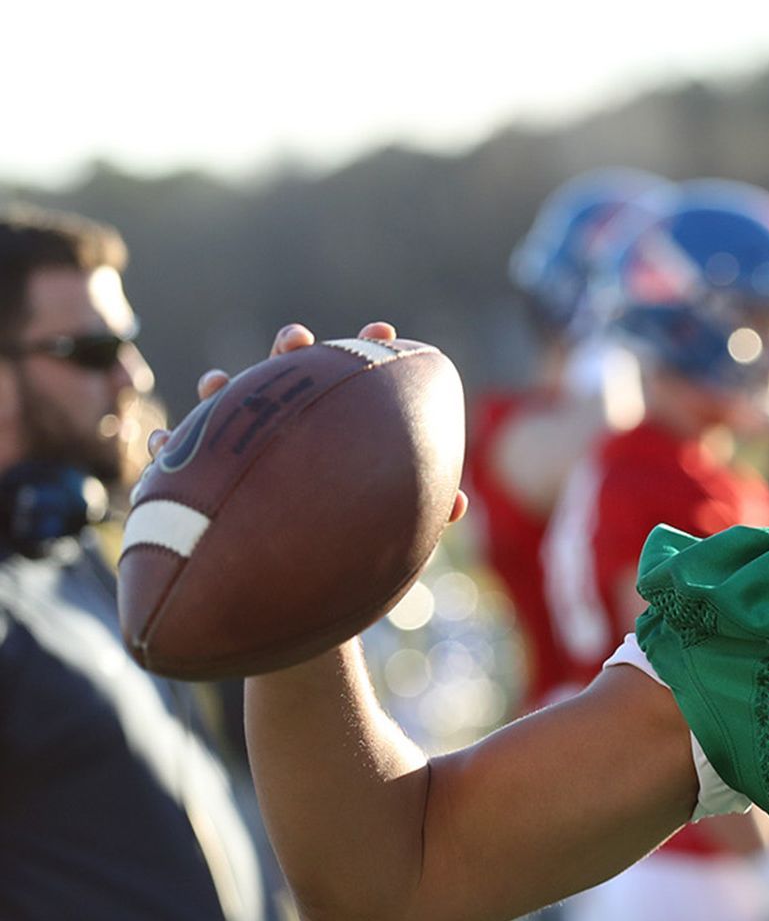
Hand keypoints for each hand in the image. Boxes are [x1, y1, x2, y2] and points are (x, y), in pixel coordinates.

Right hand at [145, 321, 467, 525]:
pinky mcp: (206, 482)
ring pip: (227, 413)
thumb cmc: (351, 550)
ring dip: (222, 393)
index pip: (351, 386)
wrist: (302, 589)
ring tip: (219, 382)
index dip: (365, 356)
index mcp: (334, 437)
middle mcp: (286, 435)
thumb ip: (423, 514)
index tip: (384, 331)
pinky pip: (178, 465)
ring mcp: (244, 452)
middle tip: (299, 337)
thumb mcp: (390, 531)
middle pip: (285, 384)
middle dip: (289, 356)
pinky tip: (157, 440)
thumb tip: (460, 503)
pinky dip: (166, 451)